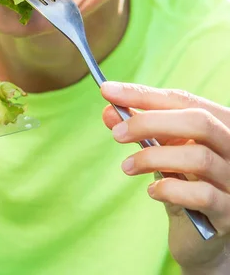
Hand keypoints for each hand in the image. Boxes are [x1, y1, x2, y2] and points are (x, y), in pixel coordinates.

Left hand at [101, 82, 229, 271]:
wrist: (202, 233)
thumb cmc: (183, 182)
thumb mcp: (161, 150)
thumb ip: (139, 130)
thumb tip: (109, 111)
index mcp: (220, 124)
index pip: (182, 99)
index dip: (143, 94)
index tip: (107, 91)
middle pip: (198, 122)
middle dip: (149, 122)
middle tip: (116, 133)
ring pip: (198, 157)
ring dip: (152, 158)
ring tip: (127, 167)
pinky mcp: (229, 212)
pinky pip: (202, 195)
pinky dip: (170, 189)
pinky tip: (153, 191)